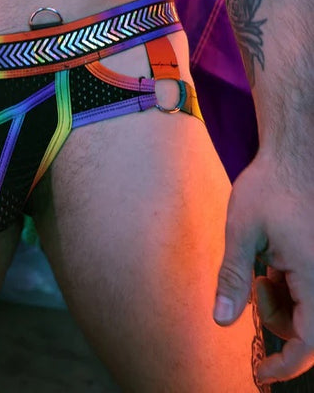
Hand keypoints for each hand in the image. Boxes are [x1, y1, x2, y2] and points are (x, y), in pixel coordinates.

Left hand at [213, 153, 313, 384]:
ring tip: (263, 268)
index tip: (261, 375)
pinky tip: (274, 261)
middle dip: (277, 322)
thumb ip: (233, 277)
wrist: (293, 155)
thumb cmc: (268, 187)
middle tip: (254, 288)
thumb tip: (221, 320)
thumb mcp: (242, 231)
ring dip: (282, 304)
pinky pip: (309, 290)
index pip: (308, 342)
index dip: (285, 365)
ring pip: (308, 311)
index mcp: (313, 274)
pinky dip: (289, 287)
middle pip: (308, 329)